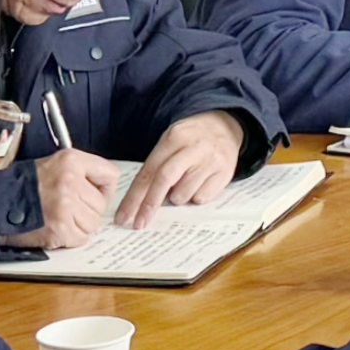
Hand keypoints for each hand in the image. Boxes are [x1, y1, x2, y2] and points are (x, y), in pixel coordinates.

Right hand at [28, 150, 127, 249]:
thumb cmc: (24, 185)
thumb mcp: (56, 164)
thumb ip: (83, 172)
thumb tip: (108, 188)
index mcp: (70, 161)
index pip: (110, 175)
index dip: (103, 188)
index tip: (94, 193)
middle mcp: (69, 181)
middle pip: (102, 204)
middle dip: (88, 210)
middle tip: (67, 207)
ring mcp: (65, 206)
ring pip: (93, 223)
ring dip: (79, 225)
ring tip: (58, 216)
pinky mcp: (59, 228)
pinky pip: (81, 238)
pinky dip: (70, 238)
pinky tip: (55, 228)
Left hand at [111, 112, 244, 228]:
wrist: (225, 126)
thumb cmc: (190, 140)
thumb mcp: (171, 142)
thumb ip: (157, 166)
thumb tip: (140, 201)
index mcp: (174, 138)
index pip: (148, 171)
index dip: (133, 197)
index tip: (123, 216)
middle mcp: (193, 148)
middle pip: (164, 180)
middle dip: (149, 205)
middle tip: (138, 224)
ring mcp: (211, 160)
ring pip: (184, 194)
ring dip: (177, 198)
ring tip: (184, 184)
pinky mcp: (225, 173)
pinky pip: (202, 198)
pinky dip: (195, 197)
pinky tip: (200, 183)